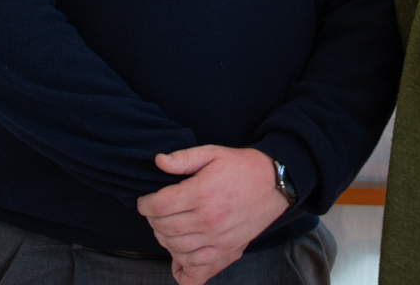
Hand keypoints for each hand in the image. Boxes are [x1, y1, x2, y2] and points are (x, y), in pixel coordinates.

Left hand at [137, 145, 291, 284]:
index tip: (145, 202)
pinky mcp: (227, 249)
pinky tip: (179, 254)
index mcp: (201, 193)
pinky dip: (182, 264)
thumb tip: (159, 161)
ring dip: (164, 239)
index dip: (144, 205)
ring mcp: (217, 237)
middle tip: (156, 212)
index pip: (158, 206)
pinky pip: (196, 266)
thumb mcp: (213, 152)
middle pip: (163, 227)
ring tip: (166, 227)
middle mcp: (207, 219)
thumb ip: (184, 158)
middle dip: (153, 220)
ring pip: (176, 248)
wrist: (275, 182)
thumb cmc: (242, 166)